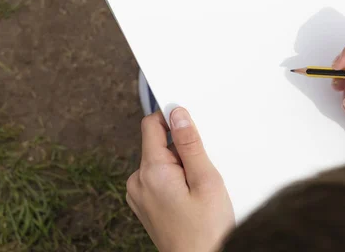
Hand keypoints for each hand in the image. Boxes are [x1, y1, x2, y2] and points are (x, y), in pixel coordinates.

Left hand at [126, 108, 234, 251]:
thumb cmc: (205, 231)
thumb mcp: (206, 180)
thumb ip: (190, 144)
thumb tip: (178, 114)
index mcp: (151, 172)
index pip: (151, 125)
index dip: (172, 118)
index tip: (190, 123)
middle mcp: (138, 182)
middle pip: (159, 145)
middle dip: (183, 150)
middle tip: (203, 172)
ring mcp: (139, 195)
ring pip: (161, 163)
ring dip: (180, 167)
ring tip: (198, 190)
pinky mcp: (145, 205)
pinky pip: (159, 179)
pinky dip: (175, 181)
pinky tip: (190, 198)